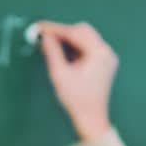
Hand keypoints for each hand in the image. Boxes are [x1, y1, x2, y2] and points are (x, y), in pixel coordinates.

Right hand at [34, 21, 117, 140]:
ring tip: (50, 44)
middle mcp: (106, 52)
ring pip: (84, 37)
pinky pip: (87, 47)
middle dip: (62, 31)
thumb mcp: (59, 74)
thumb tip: (43, 35)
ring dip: (67, 39)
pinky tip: (62, 52)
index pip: (74, 32)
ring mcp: (106, 57)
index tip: (39, 27)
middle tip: (43, 35)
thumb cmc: (77, 100)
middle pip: (82, 30)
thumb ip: (51, 51)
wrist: (90, 118)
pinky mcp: (103, 62)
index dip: (54, 28)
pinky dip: (74, 46)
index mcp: (99, 53)